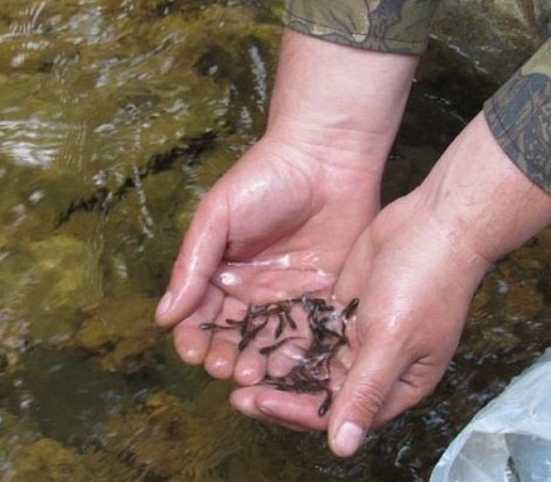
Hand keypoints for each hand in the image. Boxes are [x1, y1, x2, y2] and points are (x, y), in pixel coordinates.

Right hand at [155, 30, 417, 382]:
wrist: (325, 157)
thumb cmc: (263, 179)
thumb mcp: (216, 217)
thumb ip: (191, 265)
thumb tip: (164, 317)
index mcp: (220, 273)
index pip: (200, 316)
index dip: (193, 337)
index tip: (192, 352)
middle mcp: (252, 291)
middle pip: (233, 336)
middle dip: (225, 356)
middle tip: (225, 368)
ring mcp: (288, 297)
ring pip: (269, 343)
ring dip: (258, 363)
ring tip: (254, 374)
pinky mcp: (324, 298)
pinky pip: (309, 334)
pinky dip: (297, 355)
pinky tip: (288, 368)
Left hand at [230, 113, 550, 455]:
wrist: (437, 223)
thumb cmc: (426, 284)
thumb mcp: (394, 340)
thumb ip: (365, 391)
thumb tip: (342, 448)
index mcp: (393, 385)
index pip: (335, 412)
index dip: (292, 411)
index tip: (253, 401)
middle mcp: (371, 365)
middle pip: (317, 391)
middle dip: (277, 393)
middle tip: (234, 389)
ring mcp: (356, 335)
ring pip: (309, 362)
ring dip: (277, 366)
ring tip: (237, 365)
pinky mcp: (343, 307)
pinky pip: (310, 330)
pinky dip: (286, 336)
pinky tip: (255, 334)